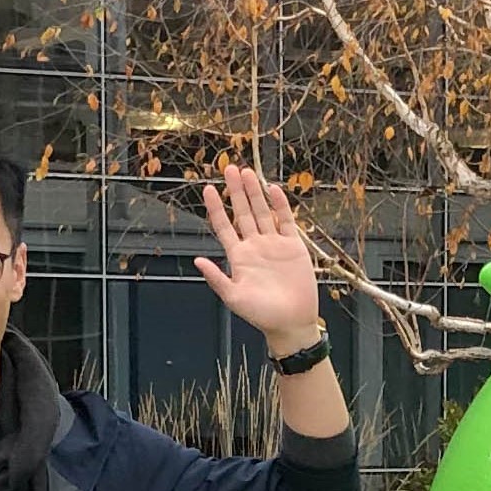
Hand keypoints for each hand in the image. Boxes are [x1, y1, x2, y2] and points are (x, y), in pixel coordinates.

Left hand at [196, 165, 320, 351]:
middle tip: (229, 169)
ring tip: (247, 172)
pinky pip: (285, 221)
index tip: (208, 190)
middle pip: (242, 212)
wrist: (291, 322)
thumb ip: (216, 278)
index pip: (223, 226)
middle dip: (235, 191)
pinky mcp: (293, 246)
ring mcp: (274, 244)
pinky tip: (274, 189)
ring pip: (262, 212)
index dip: (215, 208)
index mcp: (238, 257)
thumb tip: (197, 261)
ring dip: (255, 192)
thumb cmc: (262, 315)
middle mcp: (255, 246)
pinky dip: (280, 205)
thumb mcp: (234, 298)